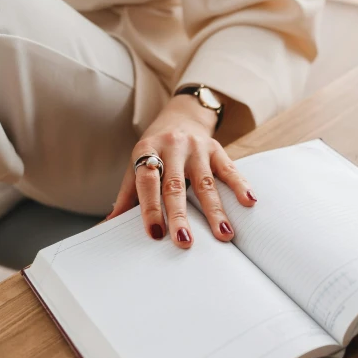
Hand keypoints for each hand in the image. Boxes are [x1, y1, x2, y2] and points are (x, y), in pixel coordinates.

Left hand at [107, 94, 256, 247]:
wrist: (180, 116)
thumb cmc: (154, 150)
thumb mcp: (135, 166)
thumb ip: (126, 196)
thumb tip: (108, 225)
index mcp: (147, 151)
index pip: (147, 182)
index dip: (150, 208)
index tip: (155, 233)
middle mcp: (172, 147)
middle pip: (175, 185)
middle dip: (180, 215)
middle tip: (185, 241)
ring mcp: (197, 147)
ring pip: (205, 183)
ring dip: (215, 211)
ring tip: (224, 234)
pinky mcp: (217, 149)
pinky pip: (229, 169)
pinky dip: (240, 185)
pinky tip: (249, 202)